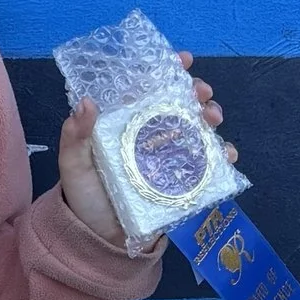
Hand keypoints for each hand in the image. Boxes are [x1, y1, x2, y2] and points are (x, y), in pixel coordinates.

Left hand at [56, 52, 228, 247]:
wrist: (99, 239)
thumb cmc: (84, 196)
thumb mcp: (73, 165)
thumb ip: (75, 136)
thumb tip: (86, 102)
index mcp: (124, 124)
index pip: (146, 89)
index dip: (166, 70)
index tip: (183, 60)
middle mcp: (149, 135)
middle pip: (178, 104)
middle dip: (196, 92)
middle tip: (202, 92)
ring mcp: (169, 157)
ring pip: (197, 129)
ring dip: (211, 117)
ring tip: (213, 119)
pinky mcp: (183, 181)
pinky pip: (208, 165)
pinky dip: (222, 155)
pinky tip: (226, 154)